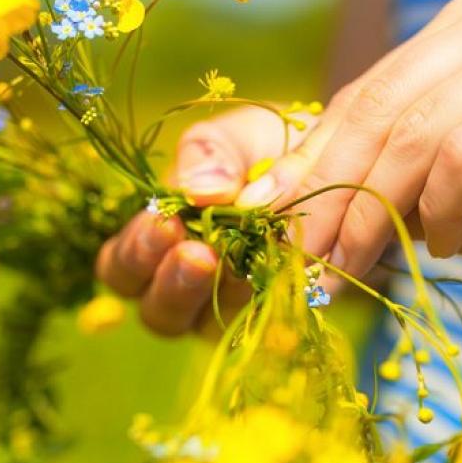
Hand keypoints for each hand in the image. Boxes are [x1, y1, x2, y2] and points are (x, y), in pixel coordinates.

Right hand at [96, 107, 313, 335]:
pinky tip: (274, 274)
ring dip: (216, 295)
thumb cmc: (267, 150)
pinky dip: (265, 298)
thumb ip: (208, 155)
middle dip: (172, 282)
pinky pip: (262, 322)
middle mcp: (185, 287)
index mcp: (157, 246)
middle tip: (198, 253)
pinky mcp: (276, 316)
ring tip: (233, 264)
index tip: (166, 222)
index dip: (137, 252)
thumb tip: (198, 188)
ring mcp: (229, 309)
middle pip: (157, 311)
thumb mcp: (232, 137)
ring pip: (204, 325)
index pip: (123, 267)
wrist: (338, 163)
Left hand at [234, 0, 461, 300]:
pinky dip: (443, 208)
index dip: (313, 161)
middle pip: (384, 106)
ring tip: (362, 264)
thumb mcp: (435, 187)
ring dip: (376, 212)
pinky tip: (447, 245)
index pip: (369, 91)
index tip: (269, 221)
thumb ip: (370, 173)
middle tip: (304, 260)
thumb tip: (270, 197)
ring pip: (419, 131)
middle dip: (331, 192)